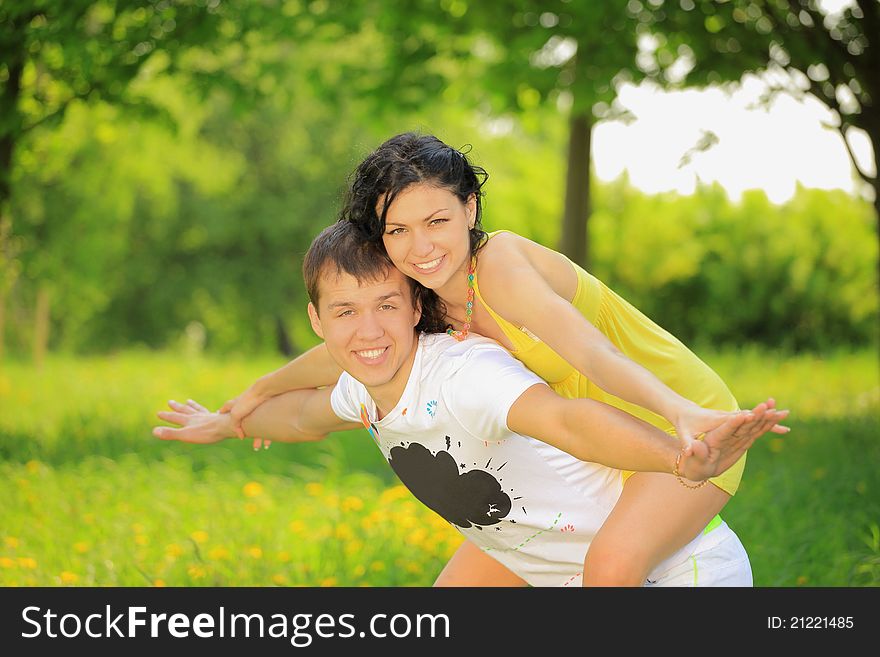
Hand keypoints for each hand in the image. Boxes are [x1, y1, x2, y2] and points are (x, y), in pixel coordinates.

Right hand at [153, 399, 234, 443]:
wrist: (227, 426)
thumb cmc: (207, 432)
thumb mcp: (186, 435)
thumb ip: (171, 433)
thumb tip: (154, 431)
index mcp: (189, 421)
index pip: (175, 417)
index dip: (166, 416)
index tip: (158, 412)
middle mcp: (198, 417)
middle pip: (185, 410)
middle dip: (177, 407)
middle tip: (170, 401)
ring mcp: (209, 417)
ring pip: (198, 410)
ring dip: (192, 406)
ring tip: (188, 401)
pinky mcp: (219, 418)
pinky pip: (212, 413)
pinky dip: (210, 411)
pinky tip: (214, 411)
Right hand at [218, 389, 271, 450]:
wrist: (264, 392)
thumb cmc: (247, 402)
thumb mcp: (235, 415)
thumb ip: (234, 427)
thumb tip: (242, 437)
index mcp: (232, 405)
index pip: (222, 411)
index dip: (220, 416)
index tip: (218, 422)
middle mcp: (241, 406)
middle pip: (239, 421)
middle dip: (242, 432)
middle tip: (241, 439)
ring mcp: (252, 408)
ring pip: (253, 425)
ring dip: (256, 437)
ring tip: (258, 447)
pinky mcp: (263, 410)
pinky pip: (264, 425)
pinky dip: (265, 434)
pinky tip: (267, 443)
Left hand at [672, 398, 789, 451]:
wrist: (685, 412)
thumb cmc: (684, 425)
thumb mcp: (683, 434)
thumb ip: (687, 443)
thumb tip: (687, 452)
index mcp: (716, 420)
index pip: (732, 419)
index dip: (743, 418)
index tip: (755, 416)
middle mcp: (727, 416)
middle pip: (748, 415)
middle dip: (763, 414)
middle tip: (781, 412)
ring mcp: (733, 417)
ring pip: (754, 417)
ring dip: (768, 416)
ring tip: (786, 415)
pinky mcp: (736, 420)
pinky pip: (754, 422)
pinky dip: (766, 423)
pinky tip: (781, 427)